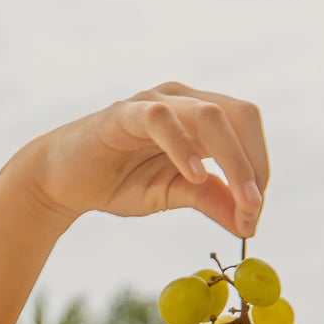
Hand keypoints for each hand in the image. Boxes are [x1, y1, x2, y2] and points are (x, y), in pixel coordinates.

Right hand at [13, 81, 268, 238]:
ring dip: (233, 159)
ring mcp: (154, 101)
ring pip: (210, 115)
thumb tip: (250, 222)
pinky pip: (161, 119)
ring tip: (240, 199)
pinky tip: (195, 176)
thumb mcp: (175, 196)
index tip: (253, 217)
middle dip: (254, 163)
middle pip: (240, 114)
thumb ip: (212, 202)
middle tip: (252, 208)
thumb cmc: (119, 181)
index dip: (259, 170)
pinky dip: (184, 147)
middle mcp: (184, 100)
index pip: (248, 129)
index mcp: (201, 117)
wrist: (63, 181)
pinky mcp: (124, 113)